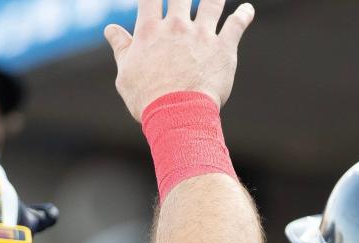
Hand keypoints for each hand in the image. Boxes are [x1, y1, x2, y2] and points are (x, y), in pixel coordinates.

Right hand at [105, 0, 255, 120]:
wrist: (178, 116)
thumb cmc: (148, 99)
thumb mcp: (125, 74)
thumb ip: (121, 48)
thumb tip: (110, 30)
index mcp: (149, 30)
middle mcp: (176, 26)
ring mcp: (201, 35)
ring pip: (211, 2)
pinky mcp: (223, 49)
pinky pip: (236, 25)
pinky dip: (244, 15)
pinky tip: (248, 10)